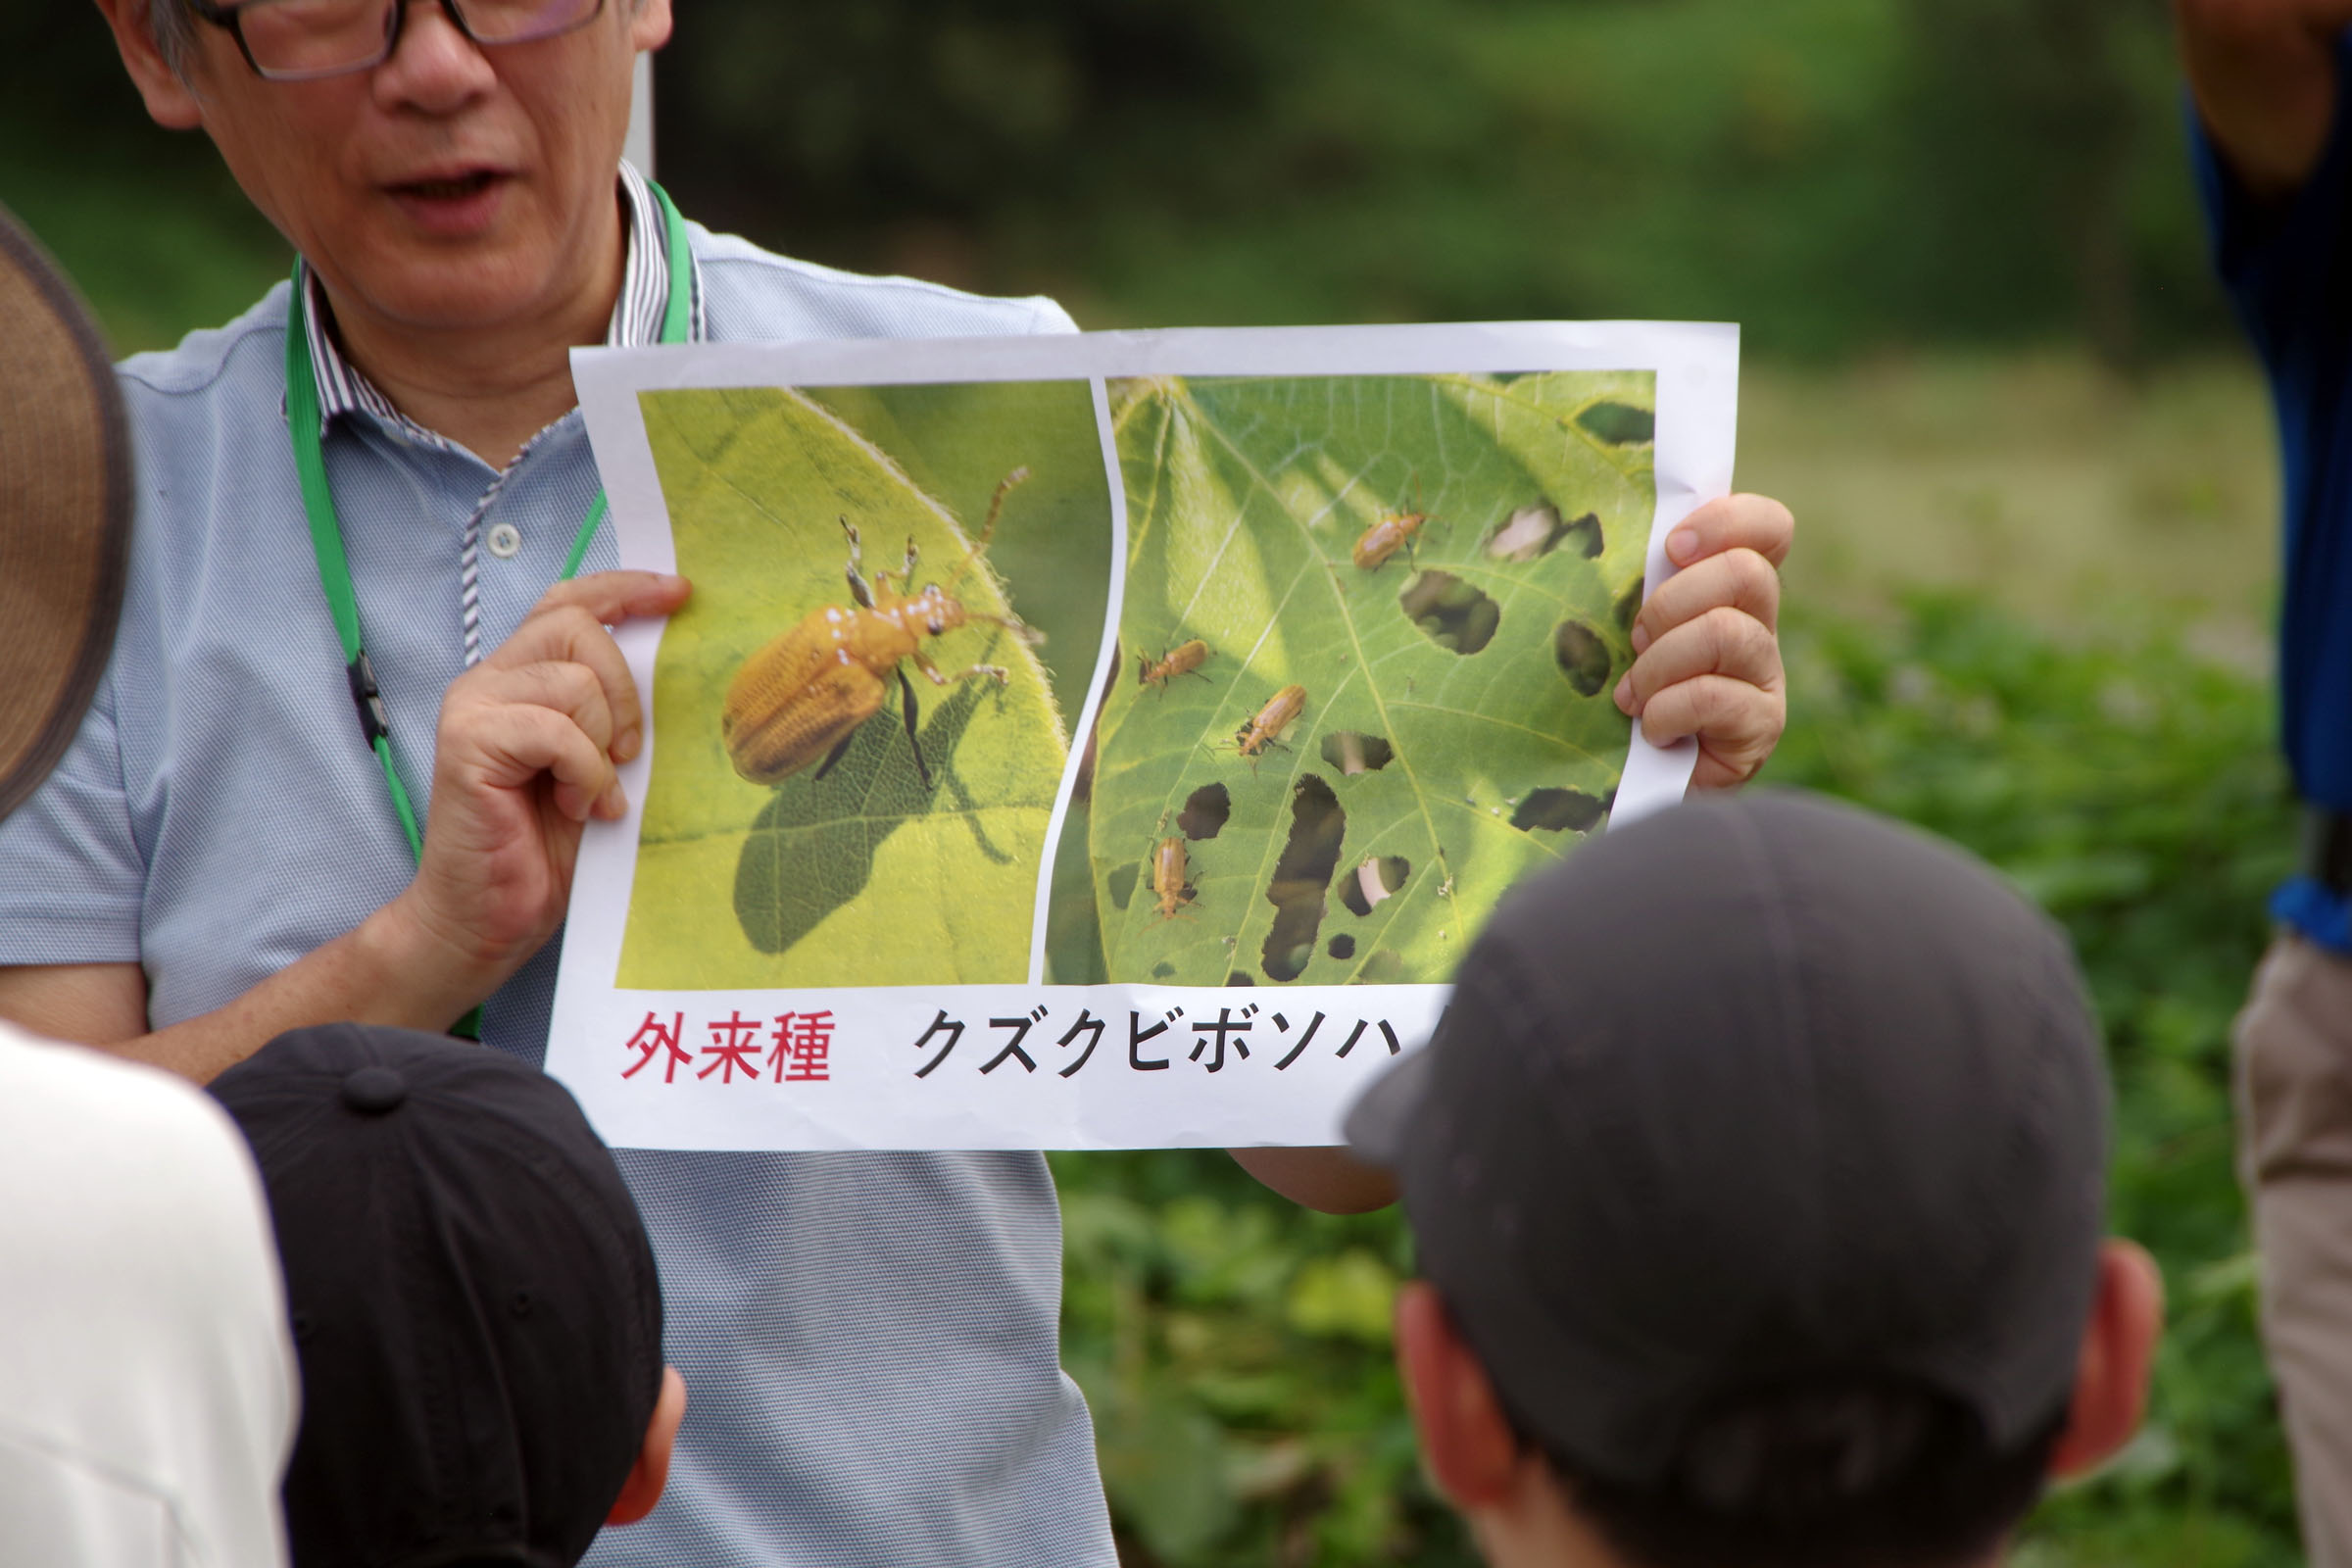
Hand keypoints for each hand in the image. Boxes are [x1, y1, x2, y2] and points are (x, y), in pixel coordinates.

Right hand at [391, 571, 691, 986]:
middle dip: (624, 687)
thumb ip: (613, 714)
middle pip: (575, 626)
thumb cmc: (547, 849)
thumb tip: (672, 669)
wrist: (489, 916)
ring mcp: (473, 707)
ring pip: (572, 680)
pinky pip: (555, 730)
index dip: (624, 590)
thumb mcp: (599, 766)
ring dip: (601, 743)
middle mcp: (490, 680)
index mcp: (520, 678)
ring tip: (592, 794)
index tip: (679, 595)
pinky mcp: (467, 742)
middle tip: (627, 753)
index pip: (568, 603)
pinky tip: (577, 807)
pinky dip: (584, 772)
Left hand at [1614, 494, 1791, 791]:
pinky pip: (1714, 695)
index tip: (1670, 547)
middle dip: (1673, 602)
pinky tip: (1651, 730)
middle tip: (1635, 640)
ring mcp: (1766, 678)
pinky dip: (1667, 710)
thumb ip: (1637, 587)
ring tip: (1632, 696)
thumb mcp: (1624, 632)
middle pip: (1747, 573)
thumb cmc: (1620, 700)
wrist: (1634, 788)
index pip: (1769, 528)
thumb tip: (1613, 537)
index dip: (1727, 520)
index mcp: (1730, 594)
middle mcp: (1759, 629)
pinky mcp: (1761, 726)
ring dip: (1661, 662)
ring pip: (1725, 632)